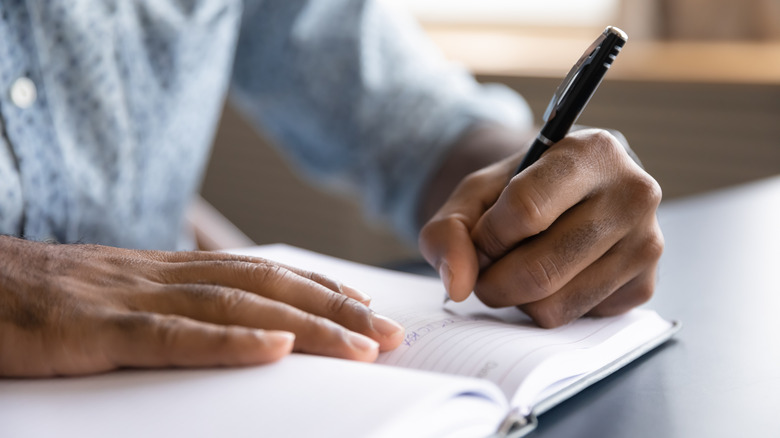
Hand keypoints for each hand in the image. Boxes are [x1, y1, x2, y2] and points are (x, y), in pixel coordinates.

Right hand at [0, 236, 403, 376]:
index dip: (318, 289)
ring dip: (306, 324)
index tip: (365, 307)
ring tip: (361, 345)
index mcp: (164, 271)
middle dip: (334, 309)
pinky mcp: (92, 330)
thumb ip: (165, 312)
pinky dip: (229, 341)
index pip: (260, 273)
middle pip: (266, 286)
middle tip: (389, 333)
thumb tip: (221, 332)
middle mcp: (159, 275)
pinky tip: (275, 347)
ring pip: (235, 306)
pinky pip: (171, 334)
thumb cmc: (33, 300)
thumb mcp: (111, 301)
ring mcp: (128, 298)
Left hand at [419, 129, 662, 327]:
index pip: (525, 211)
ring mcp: (647, 244)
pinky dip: (548, 307)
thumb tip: (459, 286)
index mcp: (593, 151)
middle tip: (486, 269)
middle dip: (493, 281)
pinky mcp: (646, 286)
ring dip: (518, 299)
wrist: (570, 196)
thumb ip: (449, 230)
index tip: (481, 238)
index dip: (487, 237)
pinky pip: (575, 320)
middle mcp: (633, 194)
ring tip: (519, 268)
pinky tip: (554, 277)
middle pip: (539, 270)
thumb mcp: (475, 193)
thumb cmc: (520, 190)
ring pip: (554, 305)